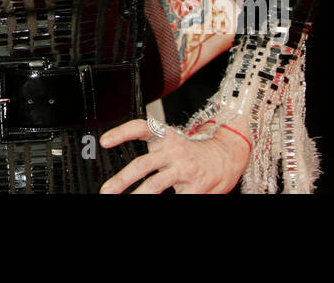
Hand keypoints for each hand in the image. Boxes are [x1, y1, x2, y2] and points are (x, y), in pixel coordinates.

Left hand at [98, 118, 249, 193]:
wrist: (229, 154)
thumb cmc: (195, 151)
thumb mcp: (173, 140)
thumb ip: (154, 145)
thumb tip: (128, 155)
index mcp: (166, 137)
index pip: (141, 128)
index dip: (122, 132)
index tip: (105, 141)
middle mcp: (174, 151)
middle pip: (143, 164)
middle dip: (122, 179)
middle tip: (107, 190)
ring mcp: (184, 170)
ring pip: (155, 185)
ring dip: (138, 196)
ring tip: (124, 203)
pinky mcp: (195, 187)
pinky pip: (176, 198)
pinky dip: (164, 203)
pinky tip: (156, 206)